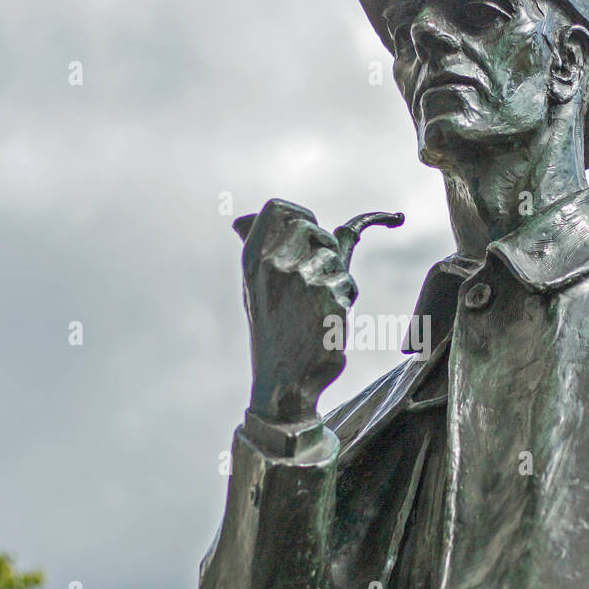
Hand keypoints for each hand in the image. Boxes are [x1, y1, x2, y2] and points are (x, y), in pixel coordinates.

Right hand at [233, 200, 402, 425]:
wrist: (284, 380)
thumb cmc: (272, 331)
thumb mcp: (254, 288)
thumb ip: (256, 251)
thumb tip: (241, 220)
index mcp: (253, 260)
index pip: (278, 208)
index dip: (301, 215)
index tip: (310, 231)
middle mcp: (275, 265)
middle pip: (314, 227)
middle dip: (325, 248)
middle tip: (317, 277)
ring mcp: (303, 280)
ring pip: (336, 259)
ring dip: (336, 280)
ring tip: (316, 307)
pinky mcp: (329, 297)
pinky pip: (347, 284)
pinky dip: (344, 300)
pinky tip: (326, 321)